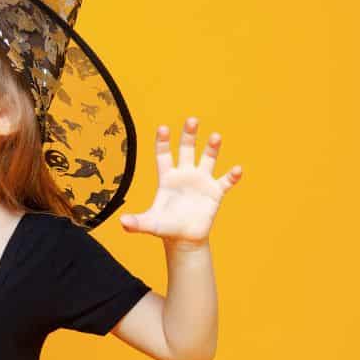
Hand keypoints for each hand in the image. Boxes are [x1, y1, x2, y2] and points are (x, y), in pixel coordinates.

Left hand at [119, 117, 241, 244]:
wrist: (184, 239)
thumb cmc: (166, 227)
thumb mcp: (150, 224)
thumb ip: (137, 223)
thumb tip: (122, 223)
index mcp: (167, 178)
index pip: (164, 155)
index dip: (163, 142)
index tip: (163, 128)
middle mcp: (185, 174)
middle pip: (187, 149)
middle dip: (189, 135)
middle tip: (192, 120)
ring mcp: (201, 181)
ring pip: (207, 159)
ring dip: (212, 148)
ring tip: (216, 136)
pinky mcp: (215, 192)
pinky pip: (225, 181)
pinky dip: (232, 176)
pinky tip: (237, 169)